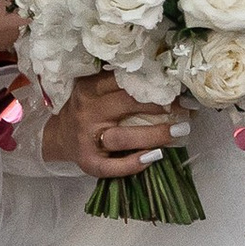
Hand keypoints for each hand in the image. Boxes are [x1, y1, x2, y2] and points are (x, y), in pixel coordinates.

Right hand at [39, 73, 189, 176]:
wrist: (58, 136)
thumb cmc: (85, 109)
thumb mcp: (94, 89)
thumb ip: (117, 83)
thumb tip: (163, 79)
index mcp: (89, 88)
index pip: (123, 81)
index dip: (152, 82)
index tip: (176, 84)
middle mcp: (88, 112)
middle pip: (127, 105)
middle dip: (160, 105)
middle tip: (186, 107)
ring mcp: (87, 139)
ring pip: (123, 137)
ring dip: (155, 134)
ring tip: (180, 130)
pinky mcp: (89, 162)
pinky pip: (113, 166)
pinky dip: (135, 163)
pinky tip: (155, 157)